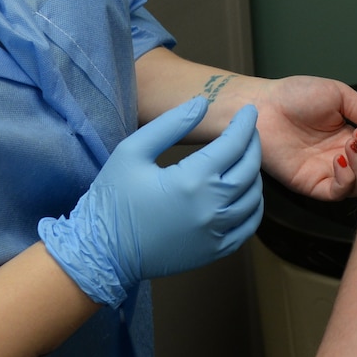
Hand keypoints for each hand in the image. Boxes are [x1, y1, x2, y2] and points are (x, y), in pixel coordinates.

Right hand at [39, 98, 262, 304]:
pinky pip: (248, 227)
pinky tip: (246, 194)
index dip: (244, 124)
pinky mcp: (214, 252)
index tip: (249, 111)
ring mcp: (215, 234)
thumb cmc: (113, 198)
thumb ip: (170, 124)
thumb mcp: (132, 151)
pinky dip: (254, 206)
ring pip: (253, 198)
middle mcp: (211, 208)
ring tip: (245, 159)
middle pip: (249, 169)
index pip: (233, 144)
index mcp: (192, 180)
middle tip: (249, 131)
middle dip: (253, 145)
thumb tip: (203, 103)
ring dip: (254, 174)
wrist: (102, 252)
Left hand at [248, 75, 356, 200]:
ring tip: (352, 143)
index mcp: (349, 137)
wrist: (261, 105)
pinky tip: (340, 159)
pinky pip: (338, 193)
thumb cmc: (294, 95)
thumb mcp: (340, 96)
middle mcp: (341, 157)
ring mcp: (327, 172)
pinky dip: (347, 179)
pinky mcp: (311, 184)